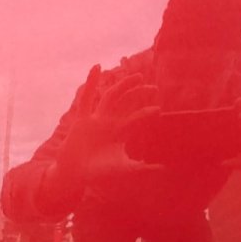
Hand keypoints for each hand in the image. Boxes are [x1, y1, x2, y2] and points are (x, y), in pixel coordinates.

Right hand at [57, 65, 162, 189]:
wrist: (76, 175)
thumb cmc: (99, 172)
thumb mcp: (124, 168)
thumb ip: (142, 168)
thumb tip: (164, 168)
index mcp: (119, 132)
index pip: (134, 117)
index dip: (145, 112)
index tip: (157, 109)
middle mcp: (109, 122)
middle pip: (125, 102)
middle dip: (138, 93)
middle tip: (153, 87)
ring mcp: (96, 119)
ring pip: (111, 97)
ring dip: (123, 85)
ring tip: (136, 76)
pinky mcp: (82, 119)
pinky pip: (87, 98)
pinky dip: (91, 82)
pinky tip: (96, 67)